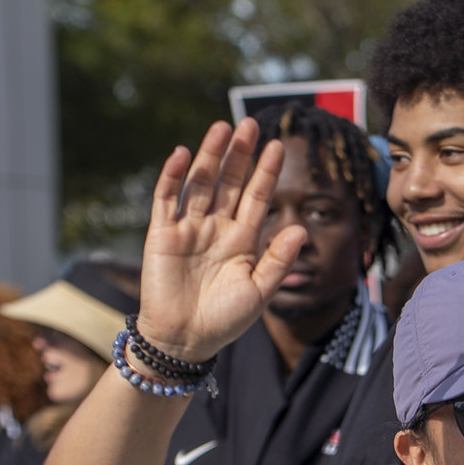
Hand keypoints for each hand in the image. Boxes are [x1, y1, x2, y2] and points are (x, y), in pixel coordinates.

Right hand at [136, 119, 305, 362]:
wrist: (186, 341)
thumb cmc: (225, 320)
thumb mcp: (260, 291)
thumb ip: (278, 260)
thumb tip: (301, 229)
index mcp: (242, 239)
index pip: (256, 197)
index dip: (266, 172)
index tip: (279, 146)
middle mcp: (216, 227)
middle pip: (228, 182)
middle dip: (239, 154)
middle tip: (250, 123)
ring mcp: (188, 228)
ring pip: (200, 183)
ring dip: (209, 155)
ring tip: (222, 128)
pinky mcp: (161, 234)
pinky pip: (166, 199)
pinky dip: (173, 176)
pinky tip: (183, 153)